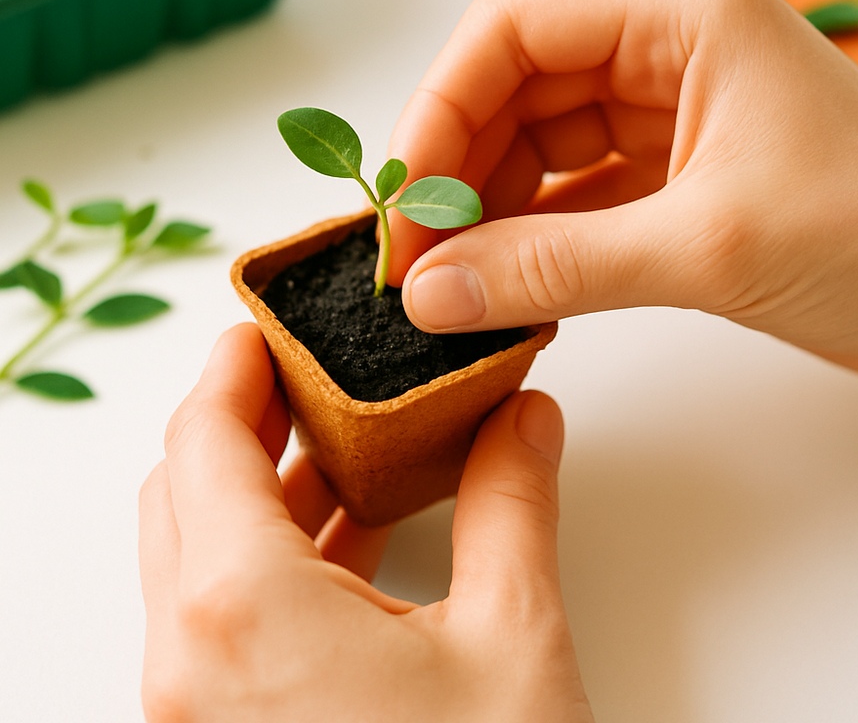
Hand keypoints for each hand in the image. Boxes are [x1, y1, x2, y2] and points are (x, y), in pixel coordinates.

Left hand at [139, 324, 592, 722]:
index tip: (267, 320)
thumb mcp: (514, 637)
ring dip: (263, 484)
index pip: (202, 439)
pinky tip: (356, 530)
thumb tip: (524, 417)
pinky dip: (277, 553)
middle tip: (310, 367)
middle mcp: (191, 662)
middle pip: (184, 488)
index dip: (233, 365)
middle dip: (245, 416)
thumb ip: (516, 500)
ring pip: (200, 553)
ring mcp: (199, 709)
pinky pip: (226, 614)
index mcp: (241, 614)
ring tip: (343, 437)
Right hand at [389, 0, 857, 389]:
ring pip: (536, 147)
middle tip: (412, 262)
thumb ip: (556, 267)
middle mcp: (665, 44)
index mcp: (680, 9)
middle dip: (455, 171)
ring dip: (486, 211)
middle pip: (514, 89)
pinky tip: (501, 285)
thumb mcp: (705, 248)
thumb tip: (430, 293)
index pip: (512, 30)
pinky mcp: (672, 175)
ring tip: (447, 284)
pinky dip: (532, 239)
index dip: (439, 110)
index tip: (401, 200)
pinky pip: (571, 196)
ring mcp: (666, 110)